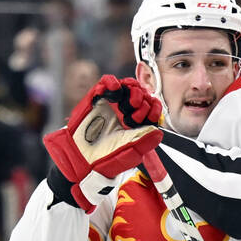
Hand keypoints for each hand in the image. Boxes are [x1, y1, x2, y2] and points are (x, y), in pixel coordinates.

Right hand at [43, 76, 163, 211]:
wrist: (82, 158)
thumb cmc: (106, 158)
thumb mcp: (131, 151)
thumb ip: (146, 141)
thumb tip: (158, 132)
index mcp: (137, 124)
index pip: (150, 108)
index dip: (153, 108)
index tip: (151, 114)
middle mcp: (126, 113)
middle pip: (141, 94)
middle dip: (143, 99)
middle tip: (136, 111)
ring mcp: (112, 105)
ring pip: (127, 86)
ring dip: (132, 89)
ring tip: (130, 102)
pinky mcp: (97, 99)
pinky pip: (106, 83)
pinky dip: (112, 82)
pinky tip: (115, 88)